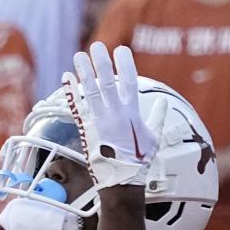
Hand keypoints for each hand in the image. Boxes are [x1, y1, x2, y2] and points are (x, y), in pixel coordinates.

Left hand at [62, 42, 166, 189]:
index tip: (121, 50)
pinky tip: (66, 79)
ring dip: (84, 72)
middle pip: (108, 82)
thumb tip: (163, 102)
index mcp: (133, 114)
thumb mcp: (152, 138)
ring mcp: (101, 123)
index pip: (130, 82)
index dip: (125, 64)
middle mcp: (116, 115)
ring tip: (79, 56)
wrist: (121, 183)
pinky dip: (72, 93)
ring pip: (91, 91)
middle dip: (102, 62)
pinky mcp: (88, 131)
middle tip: (97, 46)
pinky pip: (78, 108)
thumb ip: (157, 117)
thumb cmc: (138, 163)